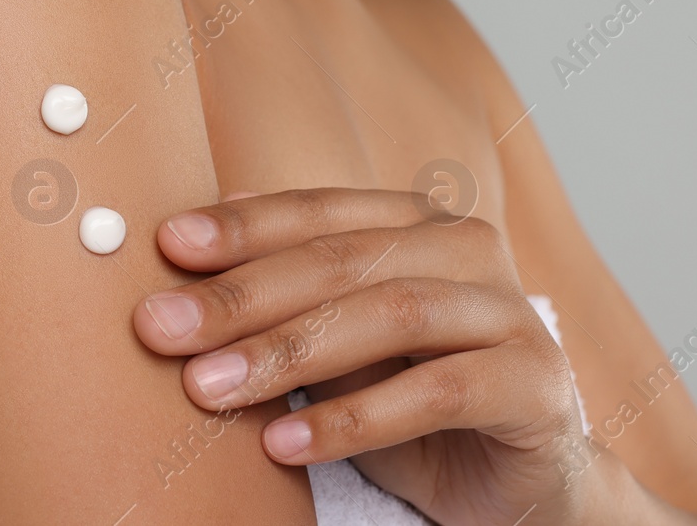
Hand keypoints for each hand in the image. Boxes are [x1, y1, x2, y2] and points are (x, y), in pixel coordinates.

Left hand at [132, 188, 596, 525]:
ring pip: (389, 314)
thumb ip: (286, 307)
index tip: (166, 246)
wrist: (523, 484)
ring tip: (209, 389)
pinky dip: (354, 419)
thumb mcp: (341, 351)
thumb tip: (178, 269)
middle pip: (343, 259)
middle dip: (242, 295)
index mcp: (416, 223)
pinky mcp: (534, 382)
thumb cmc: (417, 405)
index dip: (242, 227)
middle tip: (161, 328)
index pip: (318, 212)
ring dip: (287, 353)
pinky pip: (437, 392)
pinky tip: (285, 446)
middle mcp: (468, 248)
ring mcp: (510, 311)